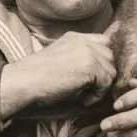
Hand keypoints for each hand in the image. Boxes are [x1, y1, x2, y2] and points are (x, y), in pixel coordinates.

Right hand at [0, 32, 114, 119]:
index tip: (92, 75)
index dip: (101, 59)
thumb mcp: (58, 58)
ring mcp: (89, 52)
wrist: (25, 80)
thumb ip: (75, 57)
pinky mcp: (92, 67)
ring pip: (110, 70)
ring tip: (83, 95)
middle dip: (102, 74)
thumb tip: (92, 72)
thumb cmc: (36, 76)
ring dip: (100, 86)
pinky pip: (106, 83)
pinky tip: (82, 99)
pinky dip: (97, 95)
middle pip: (109, 56)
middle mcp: (84, 41)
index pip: (102, 42)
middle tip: (87, 88)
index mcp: (74, 37)